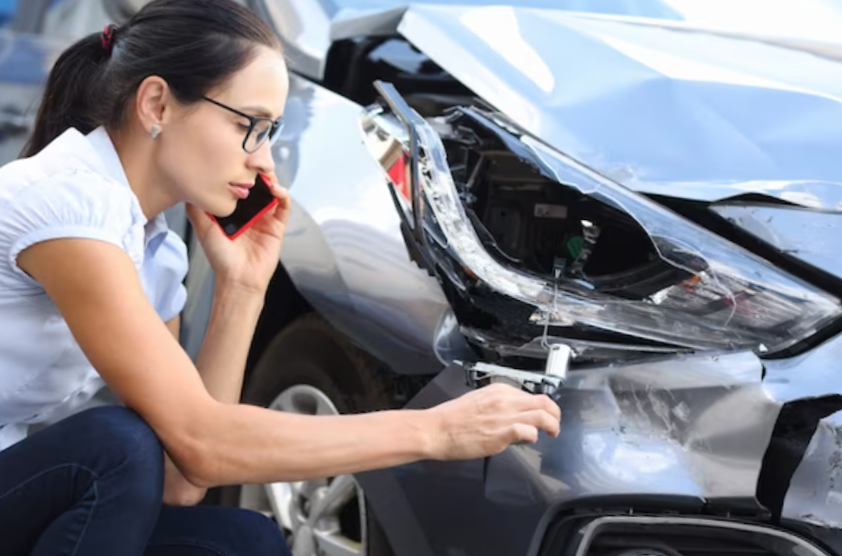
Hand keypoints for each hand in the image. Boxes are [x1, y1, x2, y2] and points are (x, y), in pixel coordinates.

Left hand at [186, 173, 290, 294]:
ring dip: (271, 180)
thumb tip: (190, 188)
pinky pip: (284, 206)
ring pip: (272, 191)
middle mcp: (250, 212)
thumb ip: (196, 209)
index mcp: (234, 210)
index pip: (239, 185)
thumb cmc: (221, 258)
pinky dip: (283, 195)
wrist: (238, 278)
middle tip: (254, 161)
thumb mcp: (203, 228)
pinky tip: (277, 190)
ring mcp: (265, 217)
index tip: (236, 159)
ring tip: (265, 173)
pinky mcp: (277, 225)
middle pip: (257, 185)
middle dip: (257, 171)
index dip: (239, 171)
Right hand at [424, 383, 560, 460]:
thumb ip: (496, 405)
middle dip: (554, 413)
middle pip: (543, 402)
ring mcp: (504, 416)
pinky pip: (529, 432)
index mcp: (499, 390)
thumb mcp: (477, 401)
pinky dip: (534, 436)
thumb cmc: (450, 419)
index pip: (530, 394)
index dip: (540, 406)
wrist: (436, 429)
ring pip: (542, 415)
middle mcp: (505, 400)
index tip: (542, 414)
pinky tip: (531, 440)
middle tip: (555, 423)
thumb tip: (509, 415)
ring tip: (553, 432)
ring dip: (552, 425)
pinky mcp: (502, 433)